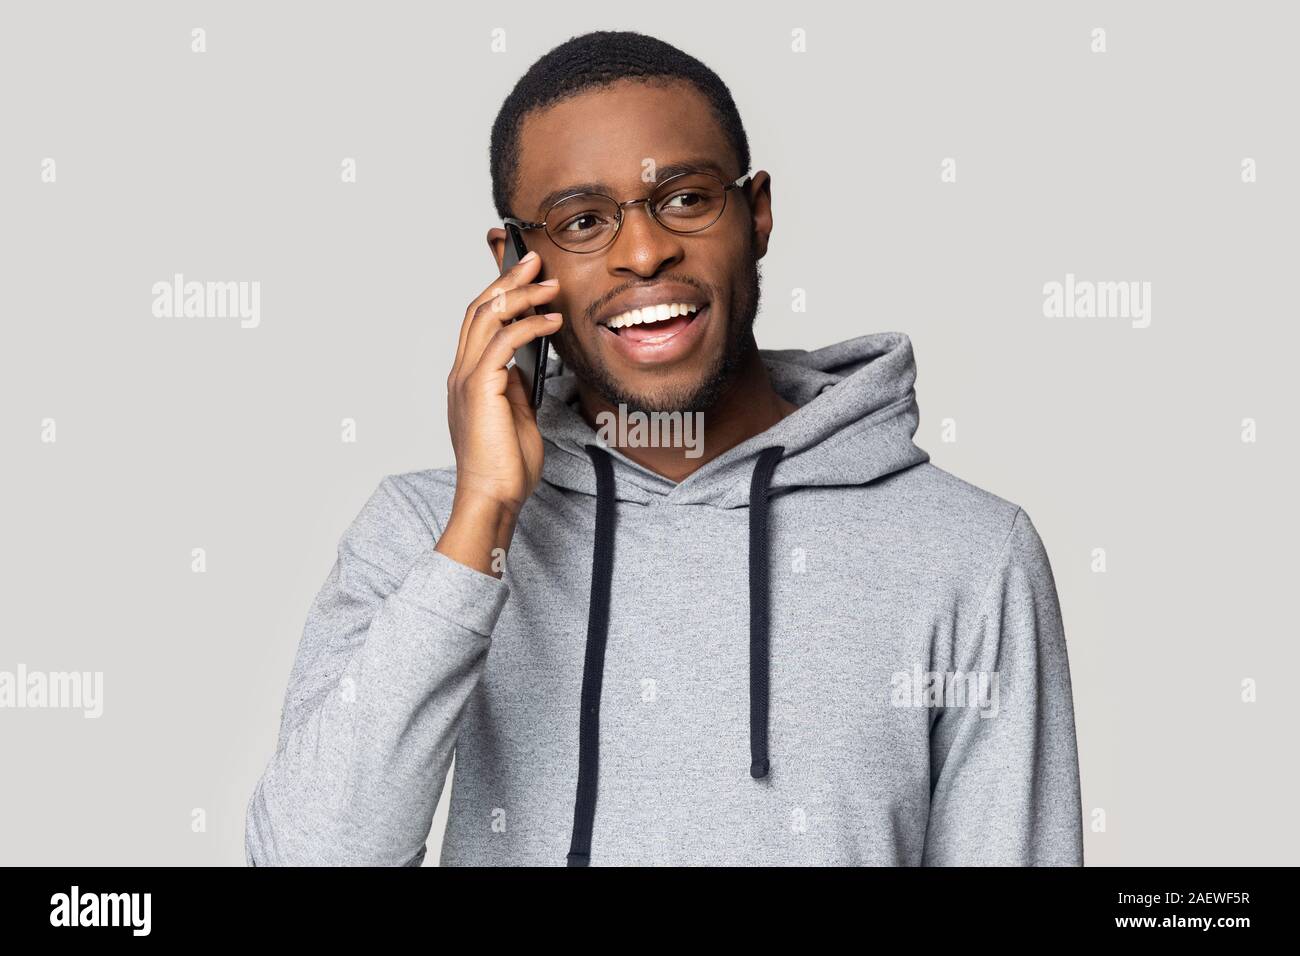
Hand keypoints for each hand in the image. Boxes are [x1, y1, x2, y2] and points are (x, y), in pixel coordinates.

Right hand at [437, 251, 561, 575]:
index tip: (526, 275)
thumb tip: (524, 364)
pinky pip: (504, 342)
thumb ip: (514, 387)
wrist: (494, 497)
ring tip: (550, 284)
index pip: (479, 322)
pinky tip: (552, 320)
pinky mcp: (481, 389)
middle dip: (508, 280)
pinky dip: (530, 325)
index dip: (500, 293)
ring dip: (521, 295)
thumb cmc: (506, 466)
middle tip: (537, 261)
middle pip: (480, 309)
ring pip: (487, 317)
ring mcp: (467, 379)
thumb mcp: (515, 416)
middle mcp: (461, 373)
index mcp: (468, 379)